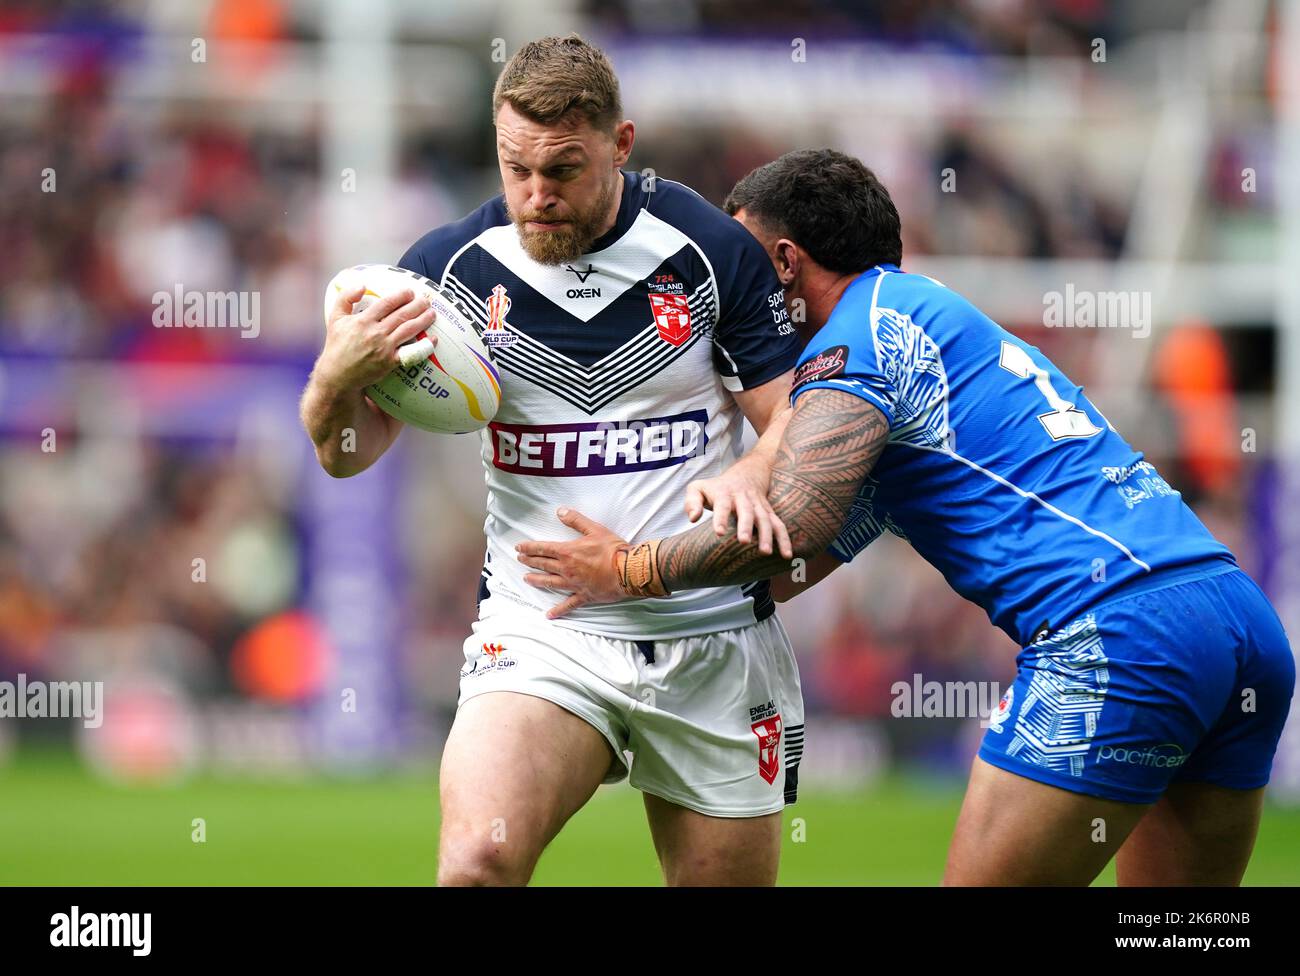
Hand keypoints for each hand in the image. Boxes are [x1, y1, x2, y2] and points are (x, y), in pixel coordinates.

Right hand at [316, 285, 437, 392]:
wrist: (338, 374)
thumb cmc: (337, 346)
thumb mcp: (335, 318)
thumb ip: (345, 298)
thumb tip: (361, 285)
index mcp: (363, 320)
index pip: (387, 303)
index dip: (401, 296)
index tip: (410, 292)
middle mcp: (375, 333)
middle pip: (402, 315)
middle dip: (417, 305)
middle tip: (426, 300)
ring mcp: (384, 348)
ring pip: (408, 330)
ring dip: (423, 320)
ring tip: (432, 313)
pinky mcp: (390, 362)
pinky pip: (411, 353)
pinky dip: (424, 346)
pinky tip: (433, 339)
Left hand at [515, 508, 632, 617]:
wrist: (627, 571)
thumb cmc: (613, 550)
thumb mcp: (595, 529)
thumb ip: (576, 520)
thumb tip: (560, 511)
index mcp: (568, 552)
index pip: (543, 548)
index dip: (529, 547)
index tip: (519, 548)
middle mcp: (566, 569)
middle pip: (543, 564)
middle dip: (529, 561)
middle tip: (520, 559)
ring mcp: (573, 584)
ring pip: (549, 583)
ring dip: (536, 580)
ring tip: (526, 579)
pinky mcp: (583, 596)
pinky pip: (568, 605)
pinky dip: (558, 610)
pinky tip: (549, 615)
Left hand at [684, 451, 792, 558]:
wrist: (746, 473)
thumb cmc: (717, 487)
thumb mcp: (698, 488)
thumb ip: (692, 502)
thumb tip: (692, 518)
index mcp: (725, 494)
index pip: (722, 505)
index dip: (721, 518)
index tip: (718, 532)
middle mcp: (744, 499)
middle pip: (746, 512)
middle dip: (746, 526)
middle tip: (744, 541)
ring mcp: (758, 506)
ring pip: (764, 519)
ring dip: (766, 535)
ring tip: (765, 552)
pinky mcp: (769, 513)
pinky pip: (778, 525)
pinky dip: (784, 539)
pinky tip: (787, 555)